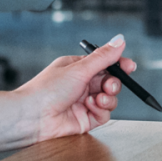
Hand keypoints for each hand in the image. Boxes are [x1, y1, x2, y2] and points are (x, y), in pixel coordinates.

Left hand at [13, 34, 136, 141]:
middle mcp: (80, 84)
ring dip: (107, 98)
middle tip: (109, 85)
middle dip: (113, 83)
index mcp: (76, 67)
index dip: (118, 65)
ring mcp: (82, 102)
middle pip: (109, 81)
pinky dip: (101, 111)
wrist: (32, 118)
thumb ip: (103, 57)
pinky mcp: (85, 119)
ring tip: (97, 98)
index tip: (130, 67)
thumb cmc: (46, 90)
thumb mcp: (78, 69)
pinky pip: (103, 114)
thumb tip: (119, 41)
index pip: (104, 63)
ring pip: (109, 99)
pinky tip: (90, 107)